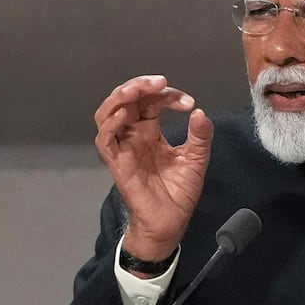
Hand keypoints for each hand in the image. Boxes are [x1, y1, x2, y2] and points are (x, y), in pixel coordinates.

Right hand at [93, 75, 212, 262]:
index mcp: (149, 131)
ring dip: (121, 97)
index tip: (188, 103)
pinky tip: (125, 114)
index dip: (167, 95)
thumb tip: (200, 112)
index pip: (151, 101)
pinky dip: (111, 124)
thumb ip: (200, 137)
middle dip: (140, 85)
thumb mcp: (196, 160)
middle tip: (160, 82)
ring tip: (139, 89)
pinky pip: (105, 140)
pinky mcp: (116, 163)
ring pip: (108, 113)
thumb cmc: (178, 193)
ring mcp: (122, 147)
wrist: (170, 222)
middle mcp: (133, 135)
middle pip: (125, 99)